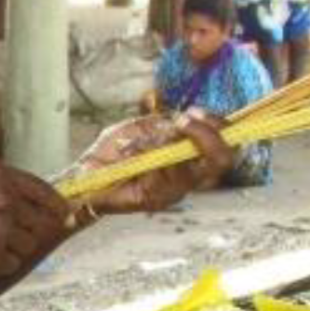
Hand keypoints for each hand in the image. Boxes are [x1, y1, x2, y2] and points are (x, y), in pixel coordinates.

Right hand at [0, 157, 73, 279]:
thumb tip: (26, 196)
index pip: (42, 189)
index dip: (56, 204)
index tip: (64, 213)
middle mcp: (4, 197)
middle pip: (40, 222)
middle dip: (29, 230)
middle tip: (11, 234)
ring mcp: (0, 226)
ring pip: (28, 245)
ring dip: (13, 248)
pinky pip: (12, 263)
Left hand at [86, 113, 236, 213]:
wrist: (86, 173)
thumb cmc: (116, 150)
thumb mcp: (145, 126)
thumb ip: (168, 123)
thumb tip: (186, 119)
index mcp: (190, 157)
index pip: (223, 145)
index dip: (220, 127)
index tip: (196, 110)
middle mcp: (189, 176)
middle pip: (221, 161)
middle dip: (207, 135)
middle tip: (183, 120)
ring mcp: (174, 191)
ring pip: (191, 168)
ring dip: (167, 146)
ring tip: (144, 139)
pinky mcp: (154, 200)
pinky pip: (162, 176)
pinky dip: (148, 158)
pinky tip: (131, 153)